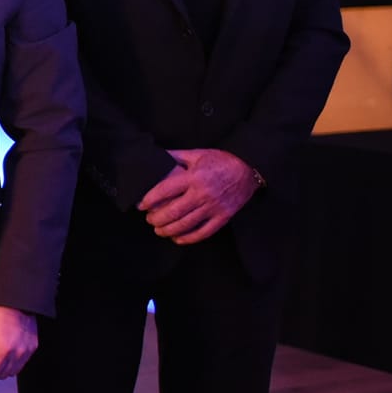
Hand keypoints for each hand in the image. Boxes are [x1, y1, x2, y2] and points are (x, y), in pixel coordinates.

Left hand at [0, 305, 37, 378]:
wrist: (16, 301)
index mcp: (4, 350)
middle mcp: (18, 353)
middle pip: (3, 374)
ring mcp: (27, 351)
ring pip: (13, 371)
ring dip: (4, 365)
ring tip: (0, 348)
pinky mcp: (33, 348)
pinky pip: (22, 363)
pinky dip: (14, 360)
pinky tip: (9, 347)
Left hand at [137, 148, 259, 243]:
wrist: (250, 169)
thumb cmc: (221, 161)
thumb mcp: (198, 154)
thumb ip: (176, 156)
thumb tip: (157, 156)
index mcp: (194, 177)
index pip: (165, 191)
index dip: (149, 200)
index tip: (141, 205)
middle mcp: (203, 194)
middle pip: (173, 212)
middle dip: (157, 219)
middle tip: (149, 220)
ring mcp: (214, 207)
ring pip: (186, 224)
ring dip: (168, 230)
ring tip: (159, 230)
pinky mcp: (224, 217)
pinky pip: (204, 232)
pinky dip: (189, 238)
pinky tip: (178, 238)